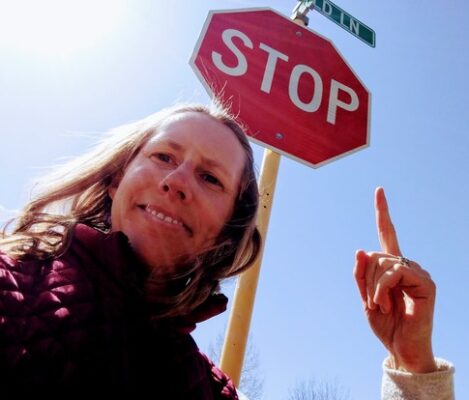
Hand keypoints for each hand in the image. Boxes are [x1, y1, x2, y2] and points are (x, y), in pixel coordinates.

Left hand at [354, 187, 437, 372]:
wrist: (401, 348)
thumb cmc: (385, 324)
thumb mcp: (365, 298)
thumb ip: (361, 275)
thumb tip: (360, 249)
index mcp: (392, 267)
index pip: (388, 234)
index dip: (383, 212)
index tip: (379, 190)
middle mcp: (406, 265)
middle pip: (374, 255)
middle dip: (366, 279)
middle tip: (374, 303)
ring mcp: (418, 273)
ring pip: (382, 262)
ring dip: (373, 287)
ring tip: (381, 306)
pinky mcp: (426, 283)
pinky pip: (395, 272)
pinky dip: (382, 288)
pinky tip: (386, 304)